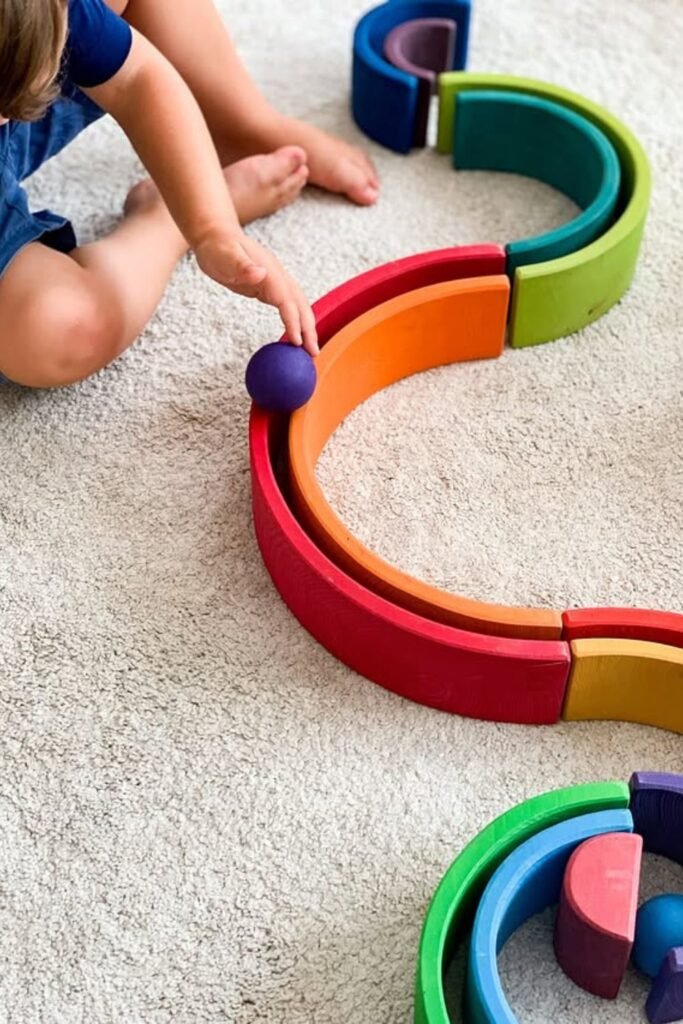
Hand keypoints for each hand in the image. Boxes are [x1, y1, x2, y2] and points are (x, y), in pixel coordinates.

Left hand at [194, 231, 317, 355]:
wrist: (216, 234)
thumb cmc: (217, 247)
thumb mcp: (224, 256)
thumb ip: (241, 265)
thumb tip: (260, 274)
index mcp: (270, 272)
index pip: (287, 301)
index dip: (294, 322)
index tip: (297, 342)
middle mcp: (279, 277)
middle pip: (301, 306)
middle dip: (309, 330)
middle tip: (313, 354)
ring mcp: (277, 282)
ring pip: (298, 307)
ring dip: (307, 328)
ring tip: (310, 350)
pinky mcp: (271, 287)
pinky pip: (289, 308)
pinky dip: (296, 322)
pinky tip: (296, 336)